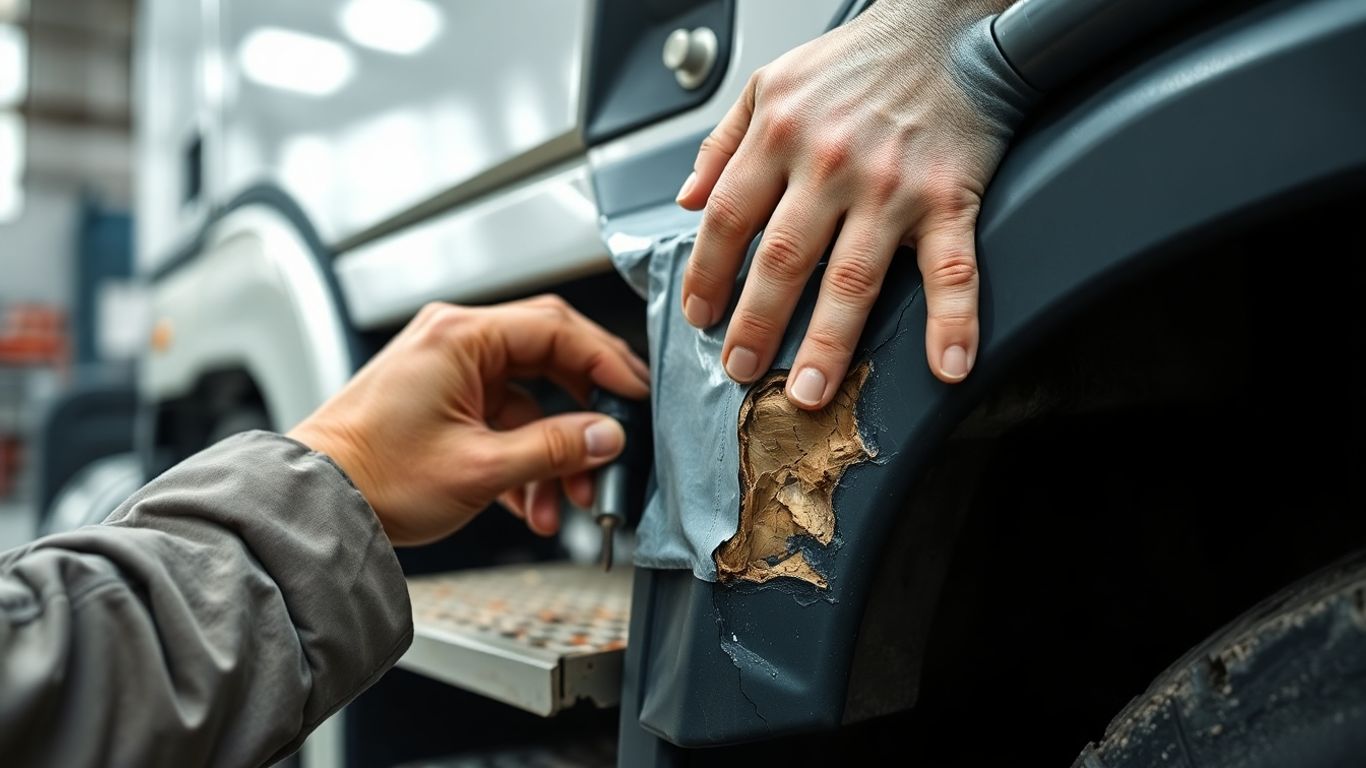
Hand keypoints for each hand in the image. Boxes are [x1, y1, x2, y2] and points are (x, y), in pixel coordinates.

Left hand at [288, 297, 649, 545]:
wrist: (317, 503)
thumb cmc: (374, 476)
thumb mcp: (481, 468)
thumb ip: (554, 449)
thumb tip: (606, 438)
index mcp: (460, 336)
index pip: (557, 329)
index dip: (606, 363)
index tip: (635, 395)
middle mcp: (454, 341)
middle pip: (548, 357)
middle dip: (585, 408)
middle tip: (617, 436)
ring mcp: (448, 370)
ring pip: (529, 397)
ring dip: (552, 449)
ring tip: (566, 497)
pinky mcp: (443, 400)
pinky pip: (503, 419)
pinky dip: (523, 457)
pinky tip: (531, 501)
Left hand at [677, 0, 1012, 407]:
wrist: (948, 30)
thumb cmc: (858, 61)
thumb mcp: (770, 83)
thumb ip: (723, 143)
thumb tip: (685, 199)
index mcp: (780, 134)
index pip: (728, 219)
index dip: (707, 274)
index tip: (701, 316)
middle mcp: (830, 163)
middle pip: (781, 260)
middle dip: (756, 324)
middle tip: (742, 370)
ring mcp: (890, 185)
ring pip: (853, 278)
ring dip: (829, 342)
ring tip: (811, 391)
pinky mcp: (948, 199)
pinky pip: (951, 269)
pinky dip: (953, 321)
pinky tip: (947, 365)